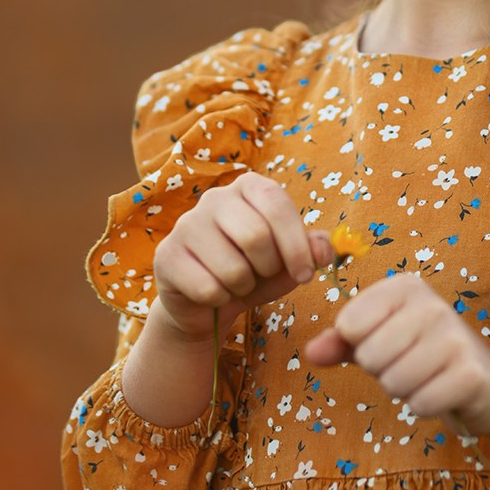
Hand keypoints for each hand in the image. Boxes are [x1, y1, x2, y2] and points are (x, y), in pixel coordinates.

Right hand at [151, 170, 333, 342]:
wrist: (208, 302)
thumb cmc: (255, 272)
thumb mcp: (288, 262)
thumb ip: (312, 251)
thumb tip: (324, 251)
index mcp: (248, 186)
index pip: (276, 203)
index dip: (296, 244)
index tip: (306, 275)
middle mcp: (214, 198)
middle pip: (255, 235)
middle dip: (268, 267)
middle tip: (263, 275)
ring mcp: (185, 225)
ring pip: (232, 267)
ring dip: (243, 286)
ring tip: (236, 282)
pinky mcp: (166, 255)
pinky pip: (207, 288)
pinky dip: (220, 299)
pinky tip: (213, 292)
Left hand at [304, 273, 489, 436]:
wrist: (487, 382)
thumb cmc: (423, 355)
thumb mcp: (380, 340)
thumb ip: (341, 343)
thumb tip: (309, 353)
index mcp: (405, 287)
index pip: (349, 325)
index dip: (360, 345)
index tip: (388, 342)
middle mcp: (432, 304)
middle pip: (369, 356)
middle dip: (383, 371)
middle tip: (410, 363)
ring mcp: (455, 336)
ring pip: (392, 382)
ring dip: (404, 390)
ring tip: (426, 377)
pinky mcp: (471, 373)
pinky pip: (419, 403)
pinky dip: (425, 406)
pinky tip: (442, 391)